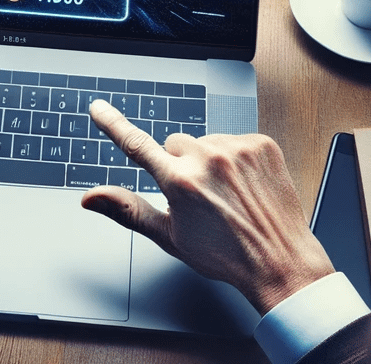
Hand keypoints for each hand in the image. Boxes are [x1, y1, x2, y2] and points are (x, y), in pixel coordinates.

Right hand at [81, 100, 333, 314]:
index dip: (113, 124)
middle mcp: (207, 159)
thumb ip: (127, 210)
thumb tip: (90, 198)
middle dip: (179, 164)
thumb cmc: (225, 255)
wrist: (280, 262)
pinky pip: (234, 140)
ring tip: (227, 194)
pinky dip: (235, 158)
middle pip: (175, 144)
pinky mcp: (261, 144)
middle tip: (198, 195)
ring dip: (209, 160)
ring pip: (205, 142)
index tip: (98, 108)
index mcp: (180, 182)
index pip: (136, 145)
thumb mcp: (170, 237)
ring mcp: (237, 149)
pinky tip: (244, 184)